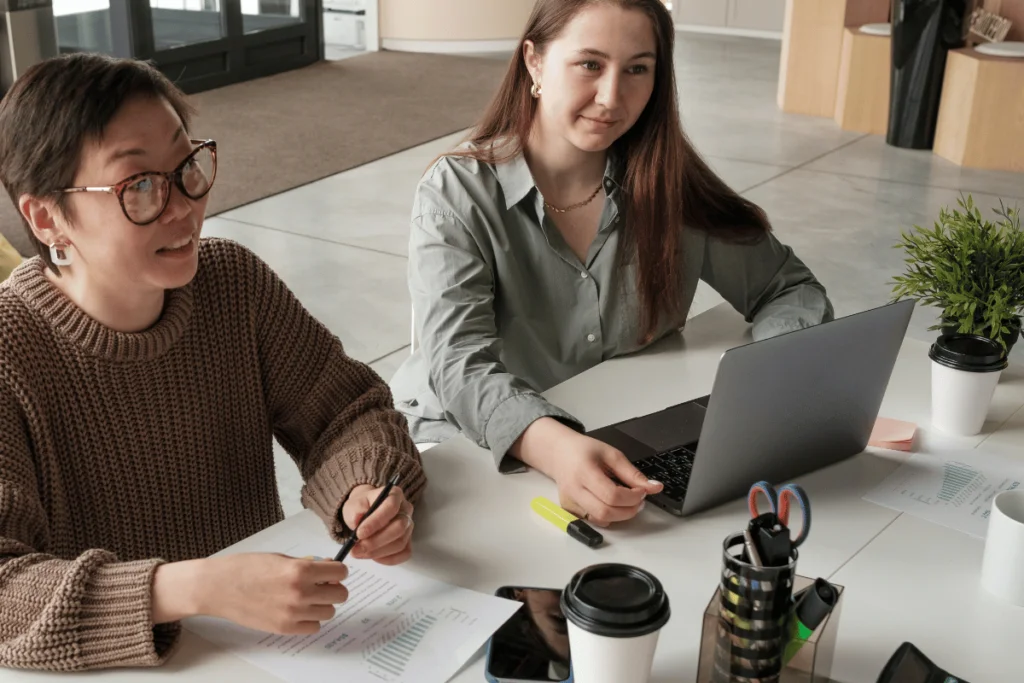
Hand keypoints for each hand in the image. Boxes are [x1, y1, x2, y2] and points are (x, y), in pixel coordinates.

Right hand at [152, 554, 348, 634]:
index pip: (341, 572)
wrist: (219, 586)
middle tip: (320, 585)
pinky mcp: (284, 628)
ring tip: (305, 598)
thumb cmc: (247, 567)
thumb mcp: (281, 558)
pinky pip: (313, 627)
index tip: (330, 572)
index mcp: (301, 570)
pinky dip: (310, 620)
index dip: (337, 571)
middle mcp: (300, 592)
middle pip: (340, 595)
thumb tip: (328, 568)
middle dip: (333, 588)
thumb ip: (307, 564)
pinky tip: (297, 611)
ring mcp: (293, 613)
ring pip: (329, 612)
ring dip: (321, 605)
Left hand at [341, 483, 414, 565]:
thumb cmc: (361, 507)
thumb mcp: (353, 504)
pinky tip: (373, 556)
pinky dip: (388, 559)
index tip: (359, 533)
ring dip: (378, 552)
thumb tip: (357, 520)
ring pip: (400, 543)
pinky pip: (403, 554)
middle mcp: (406, 510)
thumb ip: (355, 511)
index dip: (376, 522)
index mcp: (395, 495)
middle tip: (356, 549)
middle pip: (399, 528)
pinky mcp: (408, 542)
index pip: (391, 507)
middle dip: (376, 541)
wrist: (365, 513)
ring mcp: (409, 527)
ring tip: (359, 553)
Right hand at [511, 418, 662, 525]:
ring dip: (620, 516)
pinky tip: (612, 505)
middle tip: (638, 500)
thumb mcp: (611, 454)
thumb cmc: (584, 451)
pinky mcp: (569, 510)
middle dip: (628, 510)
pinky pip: (593, 520)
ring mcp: (570, 502)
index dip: (632, 497)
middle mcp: (574, 489)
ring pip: (599, 520)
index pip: (611, 495)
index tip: (642, 491)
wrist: (560, 453)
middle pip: (605, 512)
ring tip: (627, 503)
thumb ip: (632, 473)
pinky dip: (607, 517)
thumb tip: (653, 487)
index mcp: (584, 471)